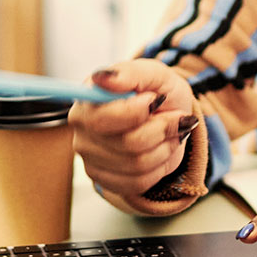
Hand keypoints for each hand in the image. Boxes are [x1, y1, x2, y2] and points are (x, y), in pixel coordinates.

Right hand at [69, 59, 197, 196]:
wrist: (168, 115)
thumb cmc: (157, 92)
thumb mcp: (154, 73)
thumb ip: (131, 73)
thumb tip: (104, 78)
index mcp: (87, 100)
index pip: (103, 118)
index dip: (137, 113)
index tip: (155, 100)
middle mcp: (82, 130)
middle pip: (127, 144)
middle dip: (161, 130)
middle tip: (174, 116)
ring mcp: (90, 158)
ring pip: (137, 165)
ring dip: (165, 147)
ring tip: (169, 132)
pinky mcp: (104, 180)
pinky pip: (139, 183)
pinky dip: (160, 167)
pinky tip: (160, 150)